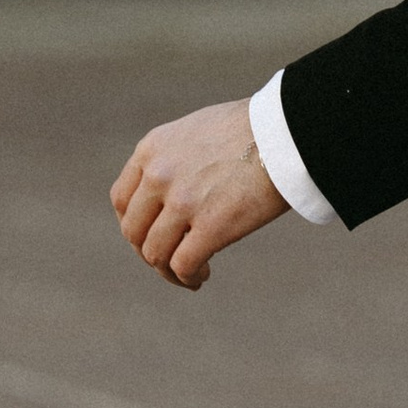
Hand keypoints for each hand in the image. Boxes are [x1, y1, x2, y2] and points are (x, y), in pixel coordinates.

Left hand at [111, 98, 287, 290]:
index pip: (121, 200)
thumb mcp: (196, 131)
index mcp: (152, 150)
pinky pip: (182, 265)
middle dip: (149, 250)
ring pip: (155, 253)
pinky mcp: (210, 226)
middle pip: (133, 231)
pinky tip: (203, 275)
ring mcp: (182, 202)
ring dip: (168, 271)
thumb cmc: (253, 129)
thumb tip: (175, 188)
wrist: (286, 130)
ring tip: (191, 274)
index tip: (154, 234)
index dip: (134, 224)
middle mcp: (159, 176)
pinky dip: (187, 277)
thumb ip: (175, 157)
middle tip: (172, 258)